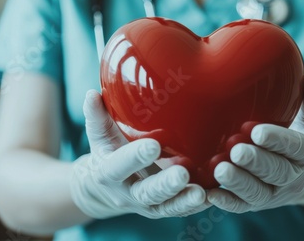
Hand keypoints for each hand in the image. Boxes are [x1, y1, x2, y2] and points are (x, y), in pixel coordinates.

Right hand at [70, 90, 209, 218]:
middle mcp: (127, 192)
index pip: (119, 166)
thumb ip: (96, 115)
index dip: (134, 157)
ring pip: (166, 207)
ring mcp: (147, 203)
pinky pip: (179, 210)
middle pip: (146, 192)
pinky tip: (212, 196)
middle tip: (182, 174)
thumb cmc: (107, 151)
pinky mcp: (162, 208)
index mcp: (109, 172)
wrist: (105, 186)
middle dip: (165, 185)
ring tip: (202, 193)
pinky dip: (194, 206)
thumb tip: (91, 93)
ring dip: (184, 201)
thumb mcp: (98, 134)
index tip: (153, 145)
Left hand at [207, 73, 303, 212]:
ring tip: (219, 169)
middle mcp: (293, 178)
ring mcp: (274, 194)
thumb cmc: (295, 140)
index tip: (257, 131)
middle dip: (255, 162)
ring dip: (238, 182)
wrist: (300, 177)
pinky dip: (226, 202)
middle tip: (236, 150)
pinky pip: (241, 206)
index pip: (295, 147)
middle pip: (276, 171)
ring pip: (258, 192)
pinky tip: (210, 193)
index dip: (277, 140)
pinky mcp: (256, 204)